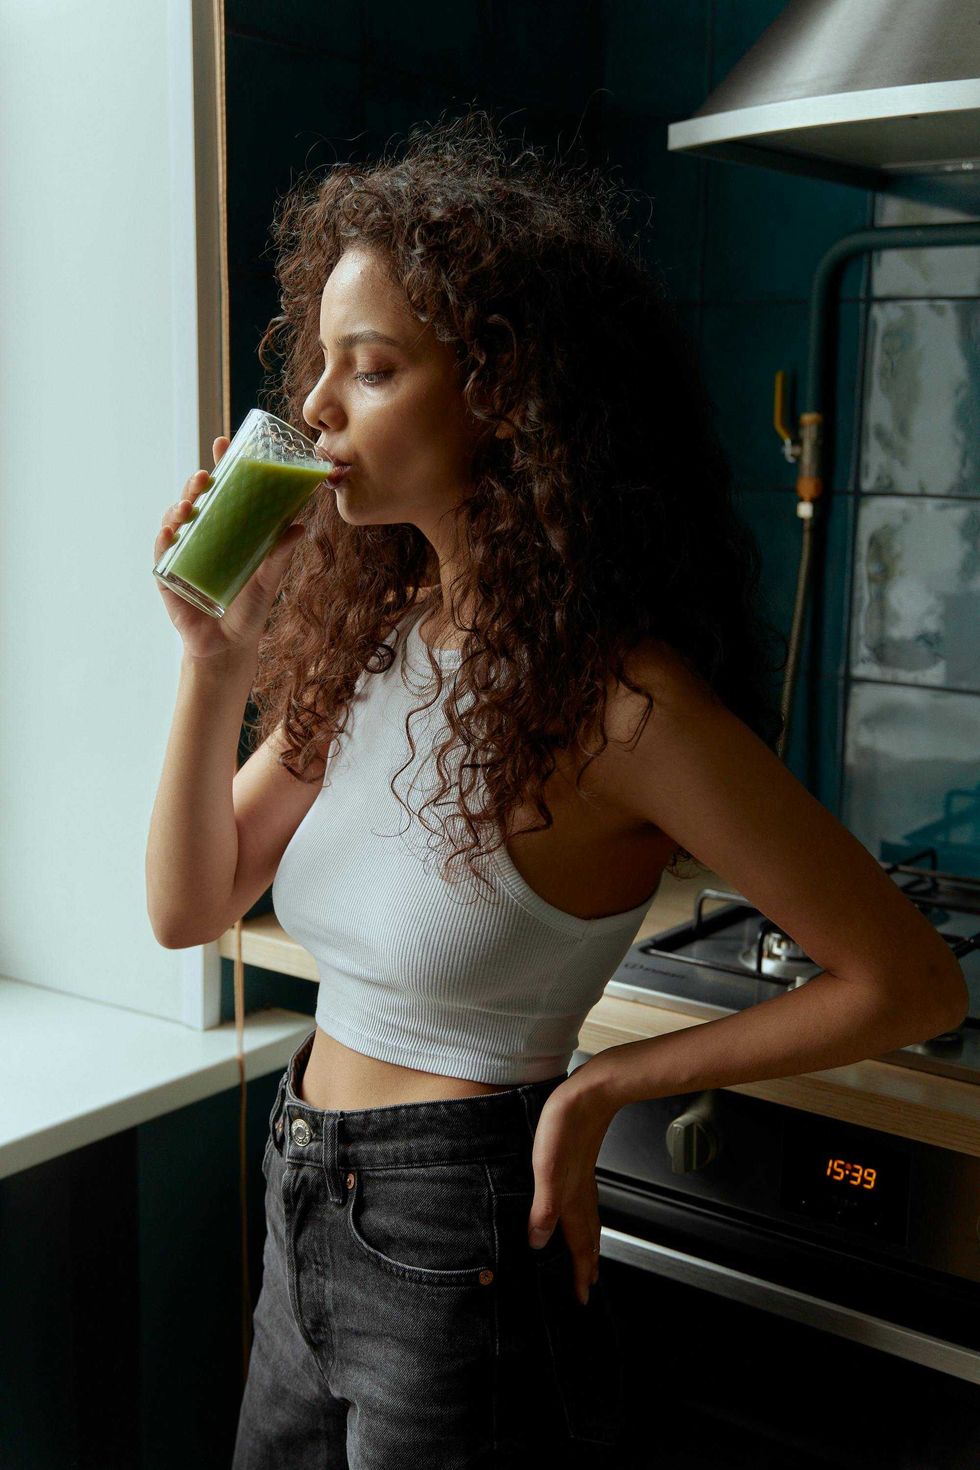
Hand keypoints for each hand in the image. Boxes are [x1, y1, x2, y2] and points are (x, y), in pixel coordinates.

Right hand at [154, 435, 305, 660]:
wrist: (229, 646)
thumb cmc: (250, 609)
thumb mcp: (268, 579)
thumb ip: (280, 554)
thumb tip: (300, 527)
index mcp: (226, 530)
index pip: (222, 491)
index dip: (220, 466)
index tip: (222, 442)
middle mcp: (201, 536)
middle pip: (195, 499)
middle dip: (196, 483)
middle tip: (206, 476)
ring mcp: (182, 554)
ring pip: (175, 520)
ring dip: (179, 507)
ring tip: (189, 503)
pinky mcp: (167, 576)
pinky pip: (162, 553)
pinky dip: (164, 540)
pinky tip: (170, 531)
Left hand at [526, 1066, 619, 1305]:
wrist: (592, 1092)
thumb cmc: (568, 1126)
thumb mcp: (547, 1170)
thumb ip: (544, 1208)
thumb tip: (537, 1243)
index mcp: (573, 1200)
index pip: (579, 1246)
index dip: (580, 1273)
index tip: (582, 1298)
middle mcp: (581, 1193)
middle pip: (588, 1237)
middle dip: (588, 1263)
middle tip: (588, 1285)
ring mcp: (584, 1178)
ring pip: (588, 1219)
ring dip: (588, 1241)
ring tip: (587, 1255)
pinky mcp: (580, 1162)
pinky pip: (585, 1201)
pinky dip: (584, 1216)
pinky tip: (576, 1207)